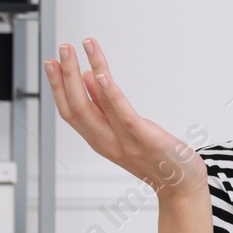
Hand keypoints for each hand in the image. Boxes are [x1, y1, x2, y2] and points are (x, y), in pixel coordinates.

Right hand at [43, 38, 206, 195]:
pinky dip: (109, 94)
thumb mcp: (124, 130)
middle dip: (65, 75)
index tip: (51, 63)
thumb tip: (89, 78)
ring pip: (94, 106)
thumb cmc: (157, 157)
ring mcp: (124, 142)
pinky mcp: (145, 139)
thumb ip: (105, 106)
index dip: (58, 87)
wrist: (181, 185)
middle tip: (63, 48)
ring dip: (83, 74)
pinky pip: (122, 115)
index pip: (70, 111)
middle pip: (76, 107)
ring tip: (83, 47)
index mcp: (99, 139)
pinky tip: (101, 75)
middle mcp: (106, 142)